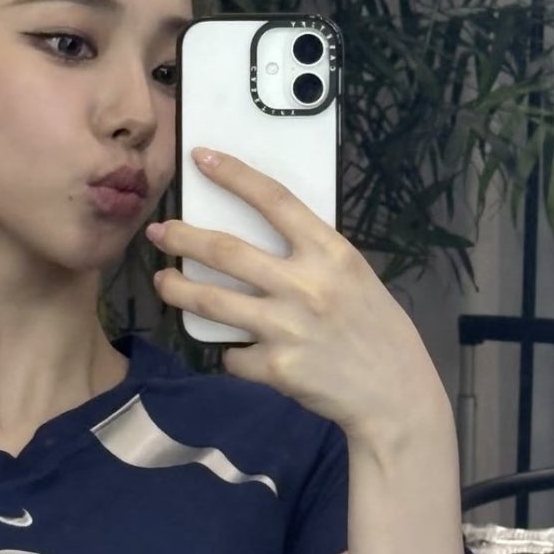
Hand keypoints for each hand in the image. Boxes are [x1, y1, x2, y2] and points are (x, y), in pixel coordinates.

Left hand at [146, 148, 447, 443]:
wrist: (396, 396)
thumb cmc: (376, 330)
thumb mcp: (353, 277)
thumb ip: (311, 258)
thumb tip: (258, 240)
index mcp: (331, 253)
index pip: (274, 200)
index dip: (233, 175)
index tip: (201, 157)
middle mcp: (305, 285)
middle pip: (225, 250)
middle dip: (182, 237)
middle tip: (158, 232)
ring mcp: (288, 328)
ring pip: (211, 302)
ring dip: (178, 289)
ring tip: (163, 282)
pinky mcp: (276, 368)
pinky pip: (232, 356)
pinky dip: (230, 354)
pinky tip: (237, 354)